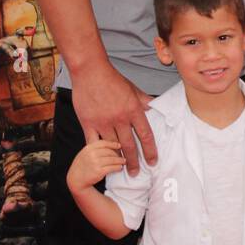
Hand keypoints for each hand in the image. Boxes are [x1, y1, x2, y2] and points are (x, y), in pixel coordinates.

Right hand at [67, 139, 124, 194]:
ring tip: (123, 161)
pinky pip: (112, 167)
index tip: (119, 145)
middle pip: (110, 151)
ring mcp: (96, 163)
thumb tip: (110, 145)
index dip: (113, 144)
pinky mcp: (99, 171)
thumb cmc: (82, 166)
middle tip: (122, 156)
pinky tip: (120, 167)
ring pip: (113, 159)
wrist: (76, 179)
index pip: (103, 143)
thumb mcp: (84, 153)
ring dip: (120, 161)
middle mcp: (92, 154)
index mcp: (88, 148)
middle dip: (118, 154)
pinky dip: (118, 167)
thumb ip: (94, 148)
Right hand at [71, 60, 155, 174]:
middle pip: (129, 146)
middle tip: (136, 173)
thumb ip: (144, 100)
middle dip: (134, 162)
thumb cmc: (112, 79)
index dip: (150, 151)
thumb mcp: (133, 89)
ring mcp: (103, 122)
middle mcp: (120, 119)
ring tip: (120, 169)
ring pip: (112, 147)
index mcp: (133, 110)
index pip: (145, 135)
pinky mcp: (88, 123)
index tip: (152, 162)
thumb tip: (156, 106)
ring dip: (117, 160)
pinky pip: (93, 142)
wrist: (90, 71)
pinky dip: (98, 152)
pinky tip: (101, 160)